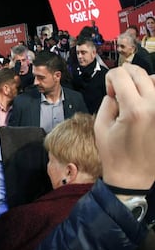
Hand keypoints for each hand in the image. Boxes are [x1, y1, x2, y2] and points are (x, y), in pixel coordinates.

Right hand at [95, 64, 154, 189]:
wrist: (133, 176)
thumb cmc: (115, 154)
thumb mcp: (100, 126)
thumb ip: (107, 102)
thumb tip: (115, 91)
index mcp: (133, 110)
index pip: (120, 75)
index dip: (109, 79)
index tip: (108, 93)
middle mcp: (153, 107)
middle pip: (138, 72)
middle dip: (124, 76)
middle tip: (117, 91)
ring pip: (154, 78)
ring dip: (140, 81)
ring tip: (133, 95)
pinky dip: (152, 90)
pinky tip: (144, 101)